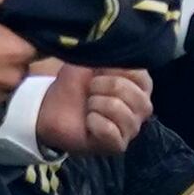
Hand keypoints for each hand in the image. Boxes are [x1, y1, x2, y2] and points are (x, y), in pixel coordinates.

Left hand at [33, 64, 149, 158]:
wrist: (51, 106)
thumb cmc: (76, 83)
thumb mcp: (92, 60)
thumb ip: (110, 54)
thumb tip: (120, 49)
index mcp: (141, 86)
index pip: (140, 75)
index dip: (115, 70)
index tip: (99, 72)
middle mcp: (142, 108)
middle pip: (131, 92)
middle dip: (103, 87)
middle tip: (90, 91)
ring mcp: (132, 128)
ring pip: (119, 110)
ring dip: (96, 104)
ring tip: (89, 106)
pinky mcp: (118, 145)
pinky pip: (109, 130)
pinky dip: (93, 122)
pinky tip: (88, 122)